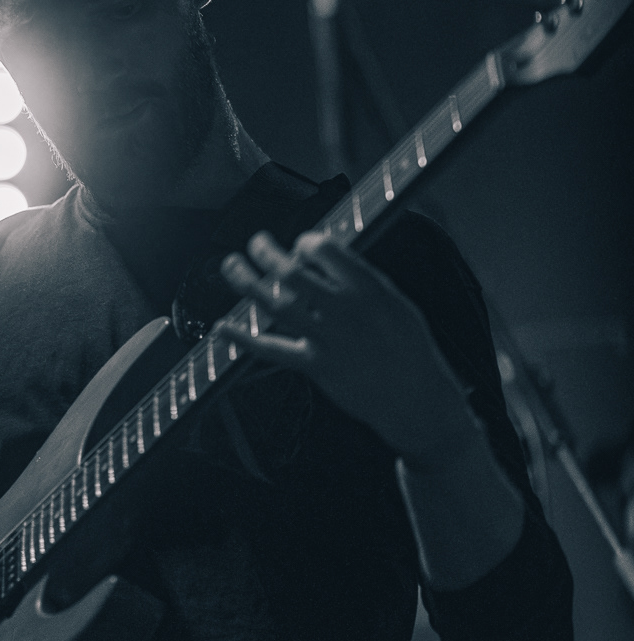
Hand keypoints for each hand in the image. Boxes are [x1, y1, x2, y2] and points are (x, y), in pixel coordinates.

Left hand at [218, 229, 478, 470]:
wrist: (418, 400)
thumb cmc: (410, 349)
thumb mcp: (396, 302)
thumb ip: (361, 280)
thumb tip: (327, 257)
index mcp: (369, 288)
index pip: (324, 248)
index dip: (305, 241)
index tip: (300, 245)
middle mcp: (346, 310)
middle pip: (292, 271)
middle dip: (267, 251)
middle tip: (256, 244)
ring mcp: (328, 339)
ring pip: (275, 303)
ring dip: (246, 281)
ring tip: (231, 265)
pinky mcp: (316, 367)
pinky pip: (272, 350)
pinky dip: (244, 338)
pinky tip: (222, 327)